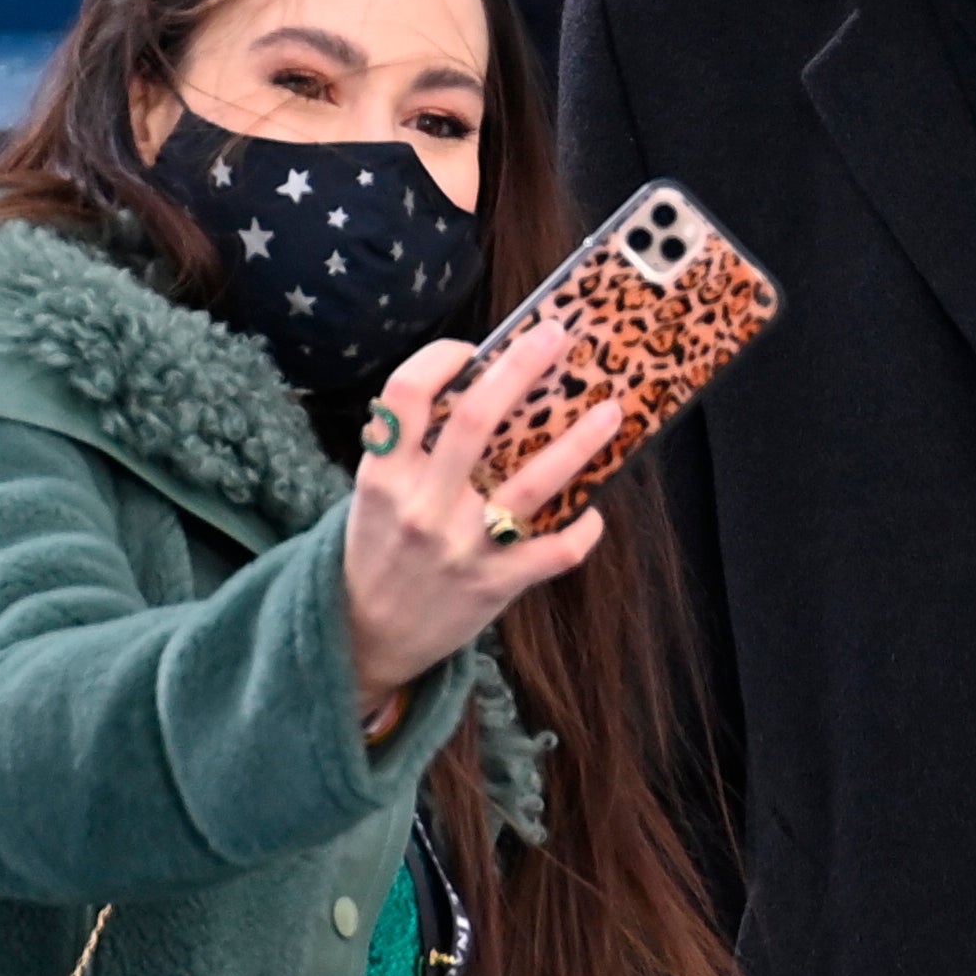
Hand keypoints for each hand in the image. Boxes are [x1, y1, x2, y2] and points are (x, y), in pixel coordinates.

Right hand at [342, 327, 623, 702]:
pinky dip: (583, 529)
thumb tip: (484, 388)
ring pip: (534, 481)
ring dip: (580, 441)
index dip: (440, 357)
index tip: (472, 347)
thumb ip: (413, 450)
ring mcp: (460, 546)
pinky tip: (592, 512)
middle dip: (522, 368)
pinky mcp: (494, 584)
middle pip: (477, 418)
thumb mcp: (376, 494)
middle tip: (559, 337)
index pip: (405, 393)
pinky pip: (556, 550)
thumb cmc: (379, 550)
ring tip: (612, 410)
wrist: (364, 638)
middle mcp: (422, 505)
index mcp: (384, 474)